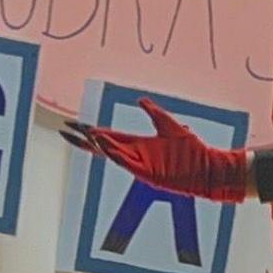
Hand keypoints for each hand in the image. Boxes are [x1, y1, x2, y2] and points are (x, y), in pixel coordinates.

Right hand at [60, 99, 256, 201]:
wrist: (207, 167)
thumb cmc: (191, 150)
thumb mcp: (169, 124)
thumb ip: (154, 112)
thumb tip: (140, 99)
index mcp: (137, 144)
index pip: (107, 136)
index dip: (90, 131)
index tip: (74, 124)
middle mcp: (134, 155)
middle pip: (102, 146)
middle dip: (83, 139)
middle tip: (65, 130)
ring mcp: (140, 165)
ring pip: (111, 154)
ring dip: (97, 144)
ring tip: (85, 133)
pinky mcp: (147, 173)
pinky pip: (125, 162)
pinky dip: (113, 153)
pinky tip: (103, 143)